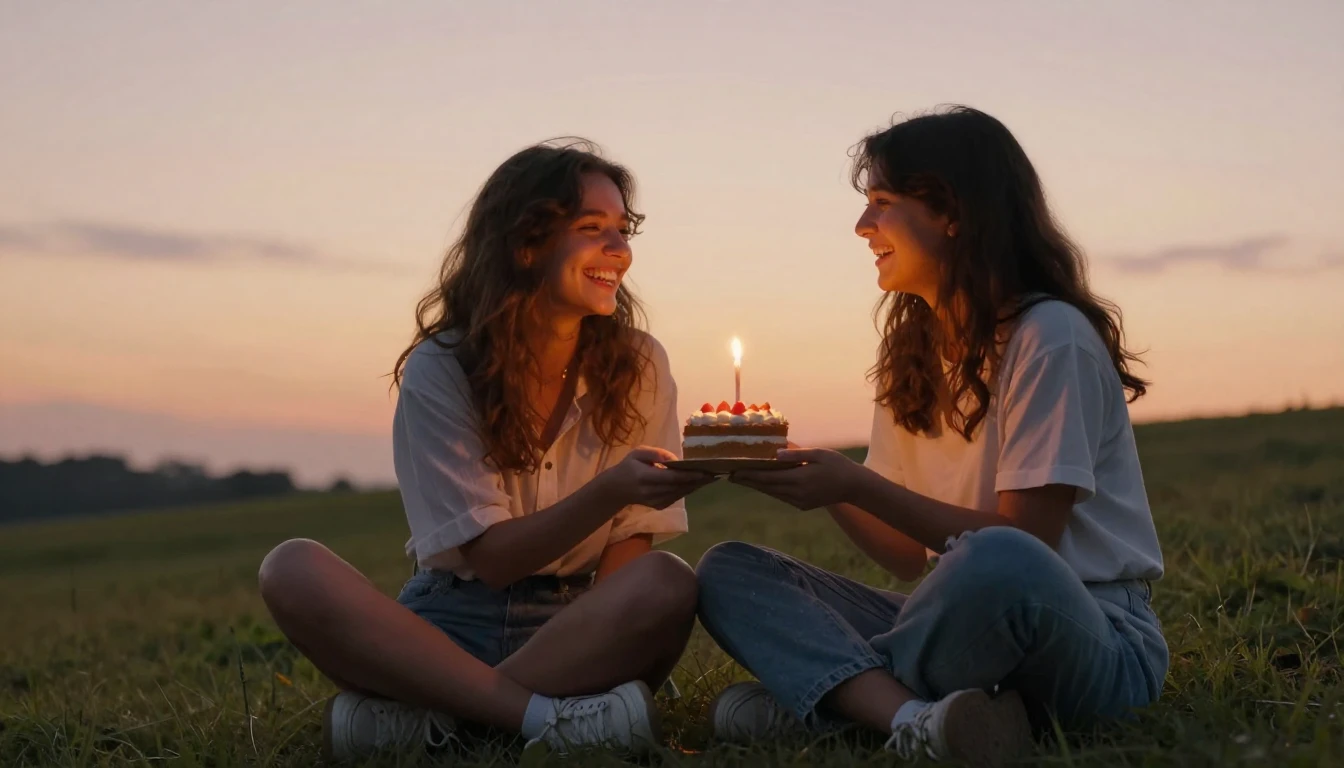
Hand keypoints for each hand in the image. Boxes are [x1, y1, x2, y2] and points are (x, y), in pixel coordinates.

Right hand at [598, 446, 718, 509]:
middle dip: (698, 481)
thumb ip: (657, 454)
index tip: (705, 472)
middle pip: (679, 487)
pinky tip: (698, 483)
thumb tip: (677, 460)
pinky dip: (688, 490)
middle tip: (715, 473)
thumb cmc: (628, 467)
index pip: (671, 478)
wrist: (616, 489)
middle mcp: (651, 493)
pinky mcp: (659, 507)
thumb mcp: (638, 453)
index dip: (689, 476)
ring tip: (711, 477)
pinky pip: (677, 498)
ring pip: (680, 494)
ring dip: (696, 486)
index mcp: (644, 477)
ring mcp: (655, 502)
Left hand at [730, 447, 862, 509]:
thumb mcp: (819, 454)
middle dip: (748, 481)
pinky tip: (762, 484)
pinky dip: (770, 490)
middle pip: (766, 487)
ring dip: (757, 486)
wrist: (854, 487)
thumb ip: (797, 454)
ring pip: (772, 494)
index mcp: (800, 479)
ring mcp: (799, 501)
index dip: (750, 475)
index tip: (735, 471)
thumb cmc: (838, 465)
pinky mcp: (803, 505)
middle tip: (730, 475)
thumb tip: (776, 453)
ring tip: (742, 479)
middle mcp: (797, 493)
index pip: (768, 477)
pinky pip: (781, 497)